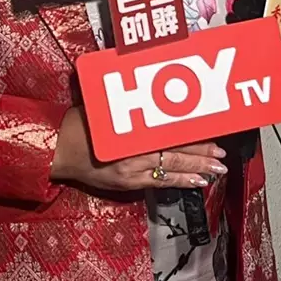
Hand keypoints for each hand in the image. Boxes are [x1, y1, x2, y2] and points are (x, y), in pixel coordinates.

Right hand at [50, 106, 225, 190]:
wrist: (58, 150)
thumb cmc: (80, 124)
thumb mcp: (106, 107)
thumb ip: (131, 108)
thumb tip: (156, 97)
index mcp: (129, 128)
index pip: (168, 130)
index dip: (192, 132)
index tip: (212, 129)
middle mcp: (133, 150)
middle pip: (175, 150)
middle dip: (202, 152)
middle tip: (222, 153)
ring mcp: (131, 169)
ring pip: (171, 168)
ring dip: (197, 168)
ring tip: (217, 169)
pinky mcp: (127, 182)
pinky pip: (159, 182)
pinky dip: (180, 182)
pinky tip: (197, 181)